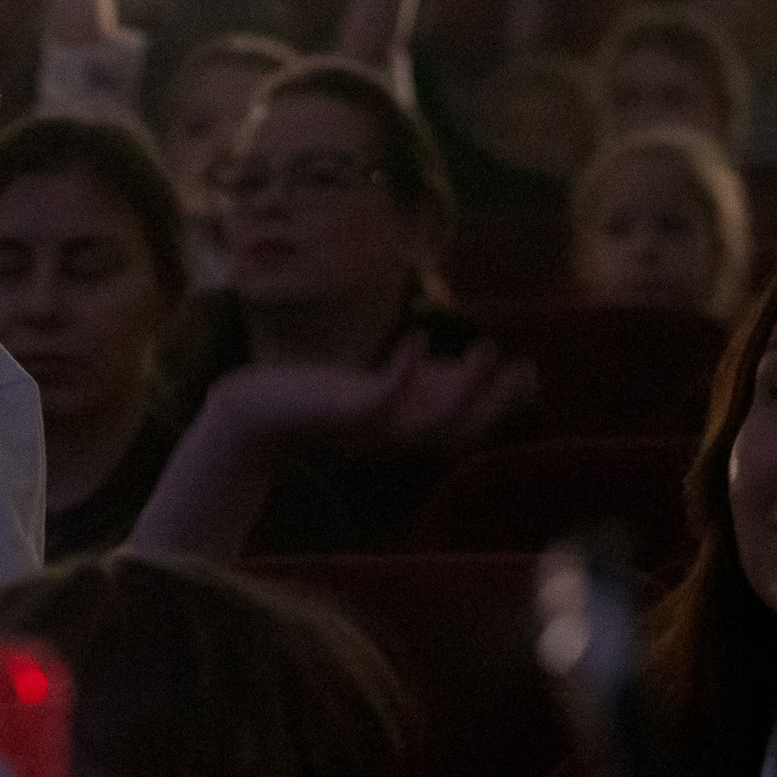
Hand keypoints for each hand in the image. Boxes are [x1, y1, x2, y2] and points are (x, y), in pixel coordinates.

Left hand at [204, 335, 532, 461]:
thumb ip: (418, 382)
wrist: (247, 413)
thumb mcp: (371, 388)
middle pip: (457, 433)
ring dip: (466, 390)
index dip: (498, 407)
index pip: (461, 429)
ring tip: (488, 348)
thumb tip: (462, 365)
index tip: (529, 374)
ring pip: (429, 423)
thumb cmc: (309, 397)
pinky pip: (379, 400)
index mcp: (399, 433)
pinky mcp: (337, 412)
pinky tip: (419, 338)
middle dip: (496, 406)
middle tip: (527, 371)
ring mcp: (365, 430)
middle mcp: (389, 439)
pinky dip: (403, 372)